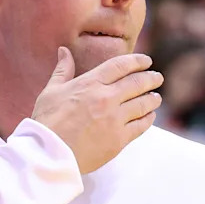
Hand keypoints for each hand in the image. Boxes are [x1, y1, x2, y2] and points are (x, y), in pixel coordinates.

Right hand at [31, 48, 163, 173]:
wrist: (50, 152)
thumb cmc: (47, 121)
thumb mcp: (51, 91)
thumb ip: (63, 70)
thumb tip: (64, 51)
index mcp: (91, 83)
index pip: (121, 65)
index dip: (137, 61)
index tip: (146, 61)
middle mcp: (106, 98)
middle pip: (137, 83)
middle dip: (151, 78)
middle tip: (157, 78)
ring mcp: (115, 119)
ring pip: (143, 104)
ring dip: (153, 98)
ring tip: (156, 97)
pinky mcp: (119, 139)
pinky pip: (141, 125)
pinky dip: (148, 119)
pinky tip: (150, 116)